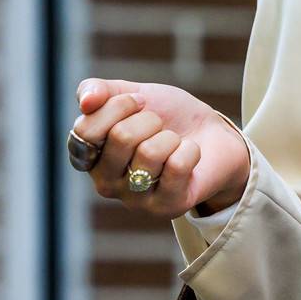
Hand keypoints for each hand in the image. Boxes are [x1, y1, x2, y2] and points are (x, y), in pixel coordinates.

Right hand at [70, 78, 250, 220]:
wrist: (215, 135)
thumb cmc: (169, 117)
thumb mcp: (132, 93)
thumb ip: (98, 91)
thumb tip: (85, 102)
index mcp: (90, 156)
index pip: (86, 130)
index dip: (118, 106)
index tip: (140, 101)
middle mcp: (105, 183)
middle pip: (120, 137)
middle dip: (149, 120)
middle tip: (160, 126)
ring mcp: (134, 200)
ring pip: (150, 152)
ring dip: (170, 138)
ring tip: (174, 144)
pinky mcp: (166, 208)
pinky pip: (176, 166)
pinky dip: (190, 150)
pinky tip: (190, 156)